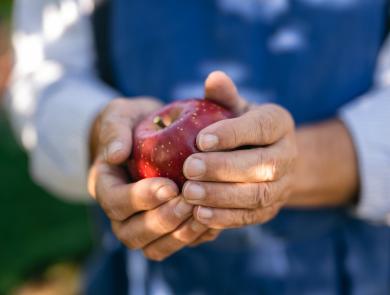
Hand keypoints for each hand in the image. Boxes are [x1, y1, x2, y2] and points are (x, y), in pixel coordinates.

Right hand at [88, 97, 216, 260]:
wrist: (148, 134)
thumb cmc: (132, 123)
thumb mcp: (120, 116)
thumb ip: (115, 131)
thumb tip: (115, 154)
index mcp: (106, 185)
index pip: (115, 201)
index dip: (140, 198)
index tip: (169, 186)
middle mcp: (120, 212)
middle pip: (131, 233)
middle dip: (162, 220)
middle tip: (188, 202)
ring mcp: (141, 224)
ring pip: (153, 247)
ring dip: (179, 234)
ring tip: (202, 213)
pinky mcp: (164, 230)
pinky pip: (175, 244)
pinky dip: (193, 237)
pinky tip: (213, 219)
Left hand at [182, 72, 296, 228]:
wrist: (266, 157)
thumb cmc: (240, 127)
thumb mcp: (235, 108)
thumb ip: (224, 97)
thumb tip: (214, 77)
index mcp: (279, 123)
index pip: (261, 127)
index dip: (233, 134)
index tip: (200, 139)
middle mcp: (288, 155)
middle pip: (262, 165)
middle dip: (224, 168)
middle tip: (189, 168)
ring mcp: (283, 186)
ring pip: (258, 195)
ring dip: (222, 196)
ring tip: (189, 194)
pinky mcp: (271, 209)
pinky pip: (251, 217)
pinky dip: (226, 218)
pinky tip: (199, 215)